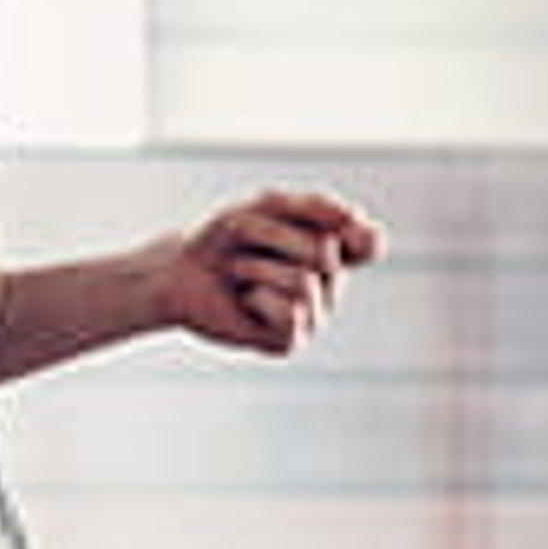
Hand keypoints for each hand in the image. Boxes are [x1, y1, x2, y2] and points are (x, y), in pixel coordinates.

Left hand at [158, 189, 385, 357]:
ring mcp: (313, 316)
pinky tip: (246, 300)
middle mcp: (328, 285)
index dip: (360, 235)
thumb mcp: (263, 208)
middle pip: (325, 251)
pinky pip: (290, 313)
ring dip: (256, 268)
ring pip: (303, 282)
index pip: (370, 244)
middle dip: (273, 239)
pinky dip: (259, 298)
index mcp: (330, 251)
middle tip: (248, 247)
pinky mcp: (289, 341)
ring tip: (240, 273)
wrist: (177, 273)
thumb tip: (357, 218)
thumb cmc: (222, 239)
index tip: (340, 227)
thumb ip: (312, 207)